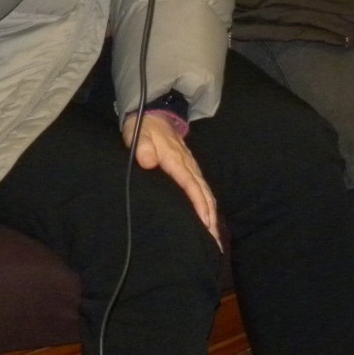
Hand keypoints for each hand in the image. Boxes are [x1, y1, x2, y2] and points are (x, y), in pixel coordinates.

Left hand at [122, 111, 220, 247]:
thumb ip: (142, 147)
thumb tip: (147, 161)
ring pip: (206, 192)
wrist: (155, 114)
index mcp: (176, 159)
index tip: (205, 221)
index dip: (198, 203)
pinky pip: (203, 188)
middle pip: (203, 192)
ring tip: (215, 235)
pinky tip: (210, 217)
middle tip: (215, 240)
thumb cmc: (144, 128)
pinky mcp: (191, 168)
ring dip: (212, 213)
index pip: (190, 184)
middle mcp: (188, 164)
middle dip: (210, 215)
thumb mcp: (138, 134)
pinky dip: (209, 204)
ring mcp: (191, 166)